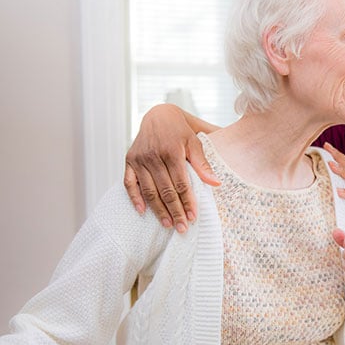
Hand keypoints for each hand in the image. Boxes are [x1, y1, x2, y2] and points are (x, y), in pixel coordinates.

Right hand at [124, 104, 219, 231]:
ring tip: (167, 224)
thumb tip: (215, 184)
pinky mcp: (129, 161)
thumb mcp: (195, 143)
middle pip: (165, 190)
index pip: (181, 183)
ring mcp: (139, 159)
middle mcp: (153, 156)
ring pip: (148, 191)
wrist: (158, 115)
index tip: (193, 217)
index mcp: (171, 151)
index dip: (187, 202)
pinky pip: (129, 183)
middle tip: (182, 228)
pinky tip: (142, 212)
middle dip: (175, 211)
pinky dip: (134, 198)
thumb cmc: (180, 131)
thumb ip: (203, 164)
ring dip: (158, 210)